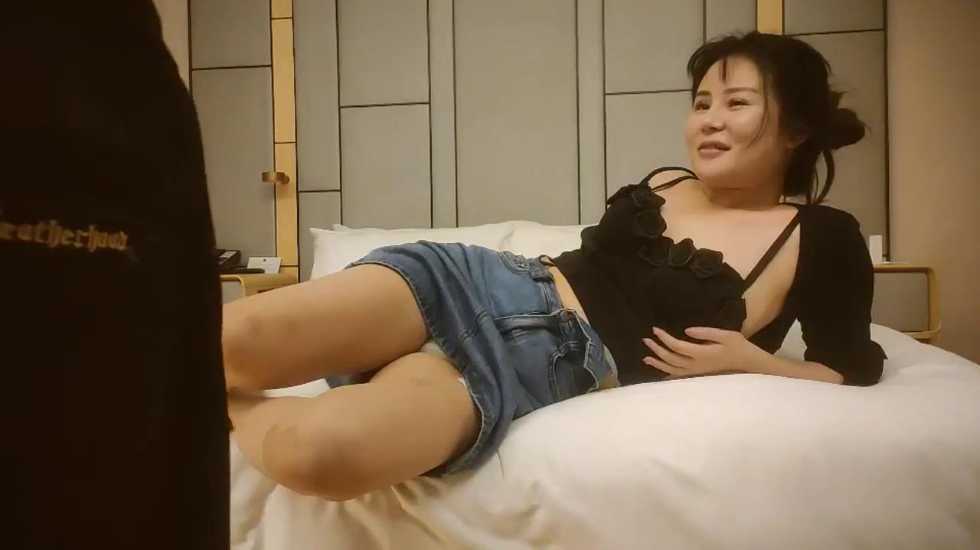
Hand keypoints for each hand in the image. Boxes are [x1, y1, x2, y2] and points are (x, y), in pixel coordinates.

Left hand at [642, 326, 761, 378]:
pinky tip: (661, 373)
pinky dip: (668, 374)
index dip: (664, 338)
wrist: (750, 364)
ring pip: (672, 370)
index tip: (655, 329)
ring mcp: (697, 372)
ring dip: (658, 363)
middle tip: (646, 340)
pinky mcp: (699, 375)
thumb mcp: (726, 335)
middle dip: (657, 349)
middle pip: (670, 358)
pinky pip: (679, 376)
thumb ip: (705, 332)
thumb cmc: (739, 347)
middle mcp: (696, 365)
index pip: (676, 346)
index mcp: (701, 354)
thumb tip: (686, 331)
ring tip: (646, 358)